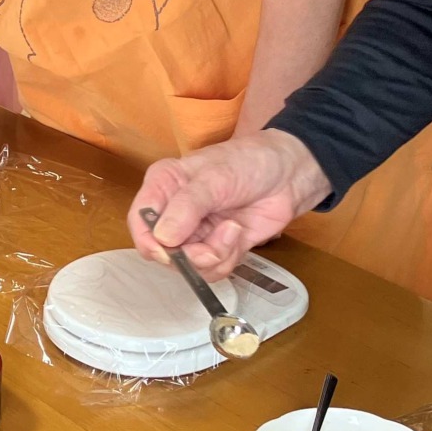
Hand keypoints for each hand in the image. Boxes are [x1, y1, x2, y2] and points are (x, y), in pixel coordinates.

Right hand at [127, 129, 329, 277]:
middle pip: (163, 251)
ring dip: (214, 255)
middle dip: (190, 254)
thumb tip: (162, 239)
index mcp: (163, 187)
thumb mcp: (214, 178)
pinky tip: (238, 234)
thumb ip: (187, 207)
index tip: (170, 250)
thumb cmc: (249, 162)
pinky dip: (227, 258)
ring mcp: (197, 232)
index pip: (140, 221)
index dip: (150, 241)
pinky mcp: (219, 247)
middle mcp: (174, 212)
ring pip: (189, 266)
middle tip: (215, 243)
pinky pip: (213, 269)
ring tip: (233, 229)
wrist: (291, 173)